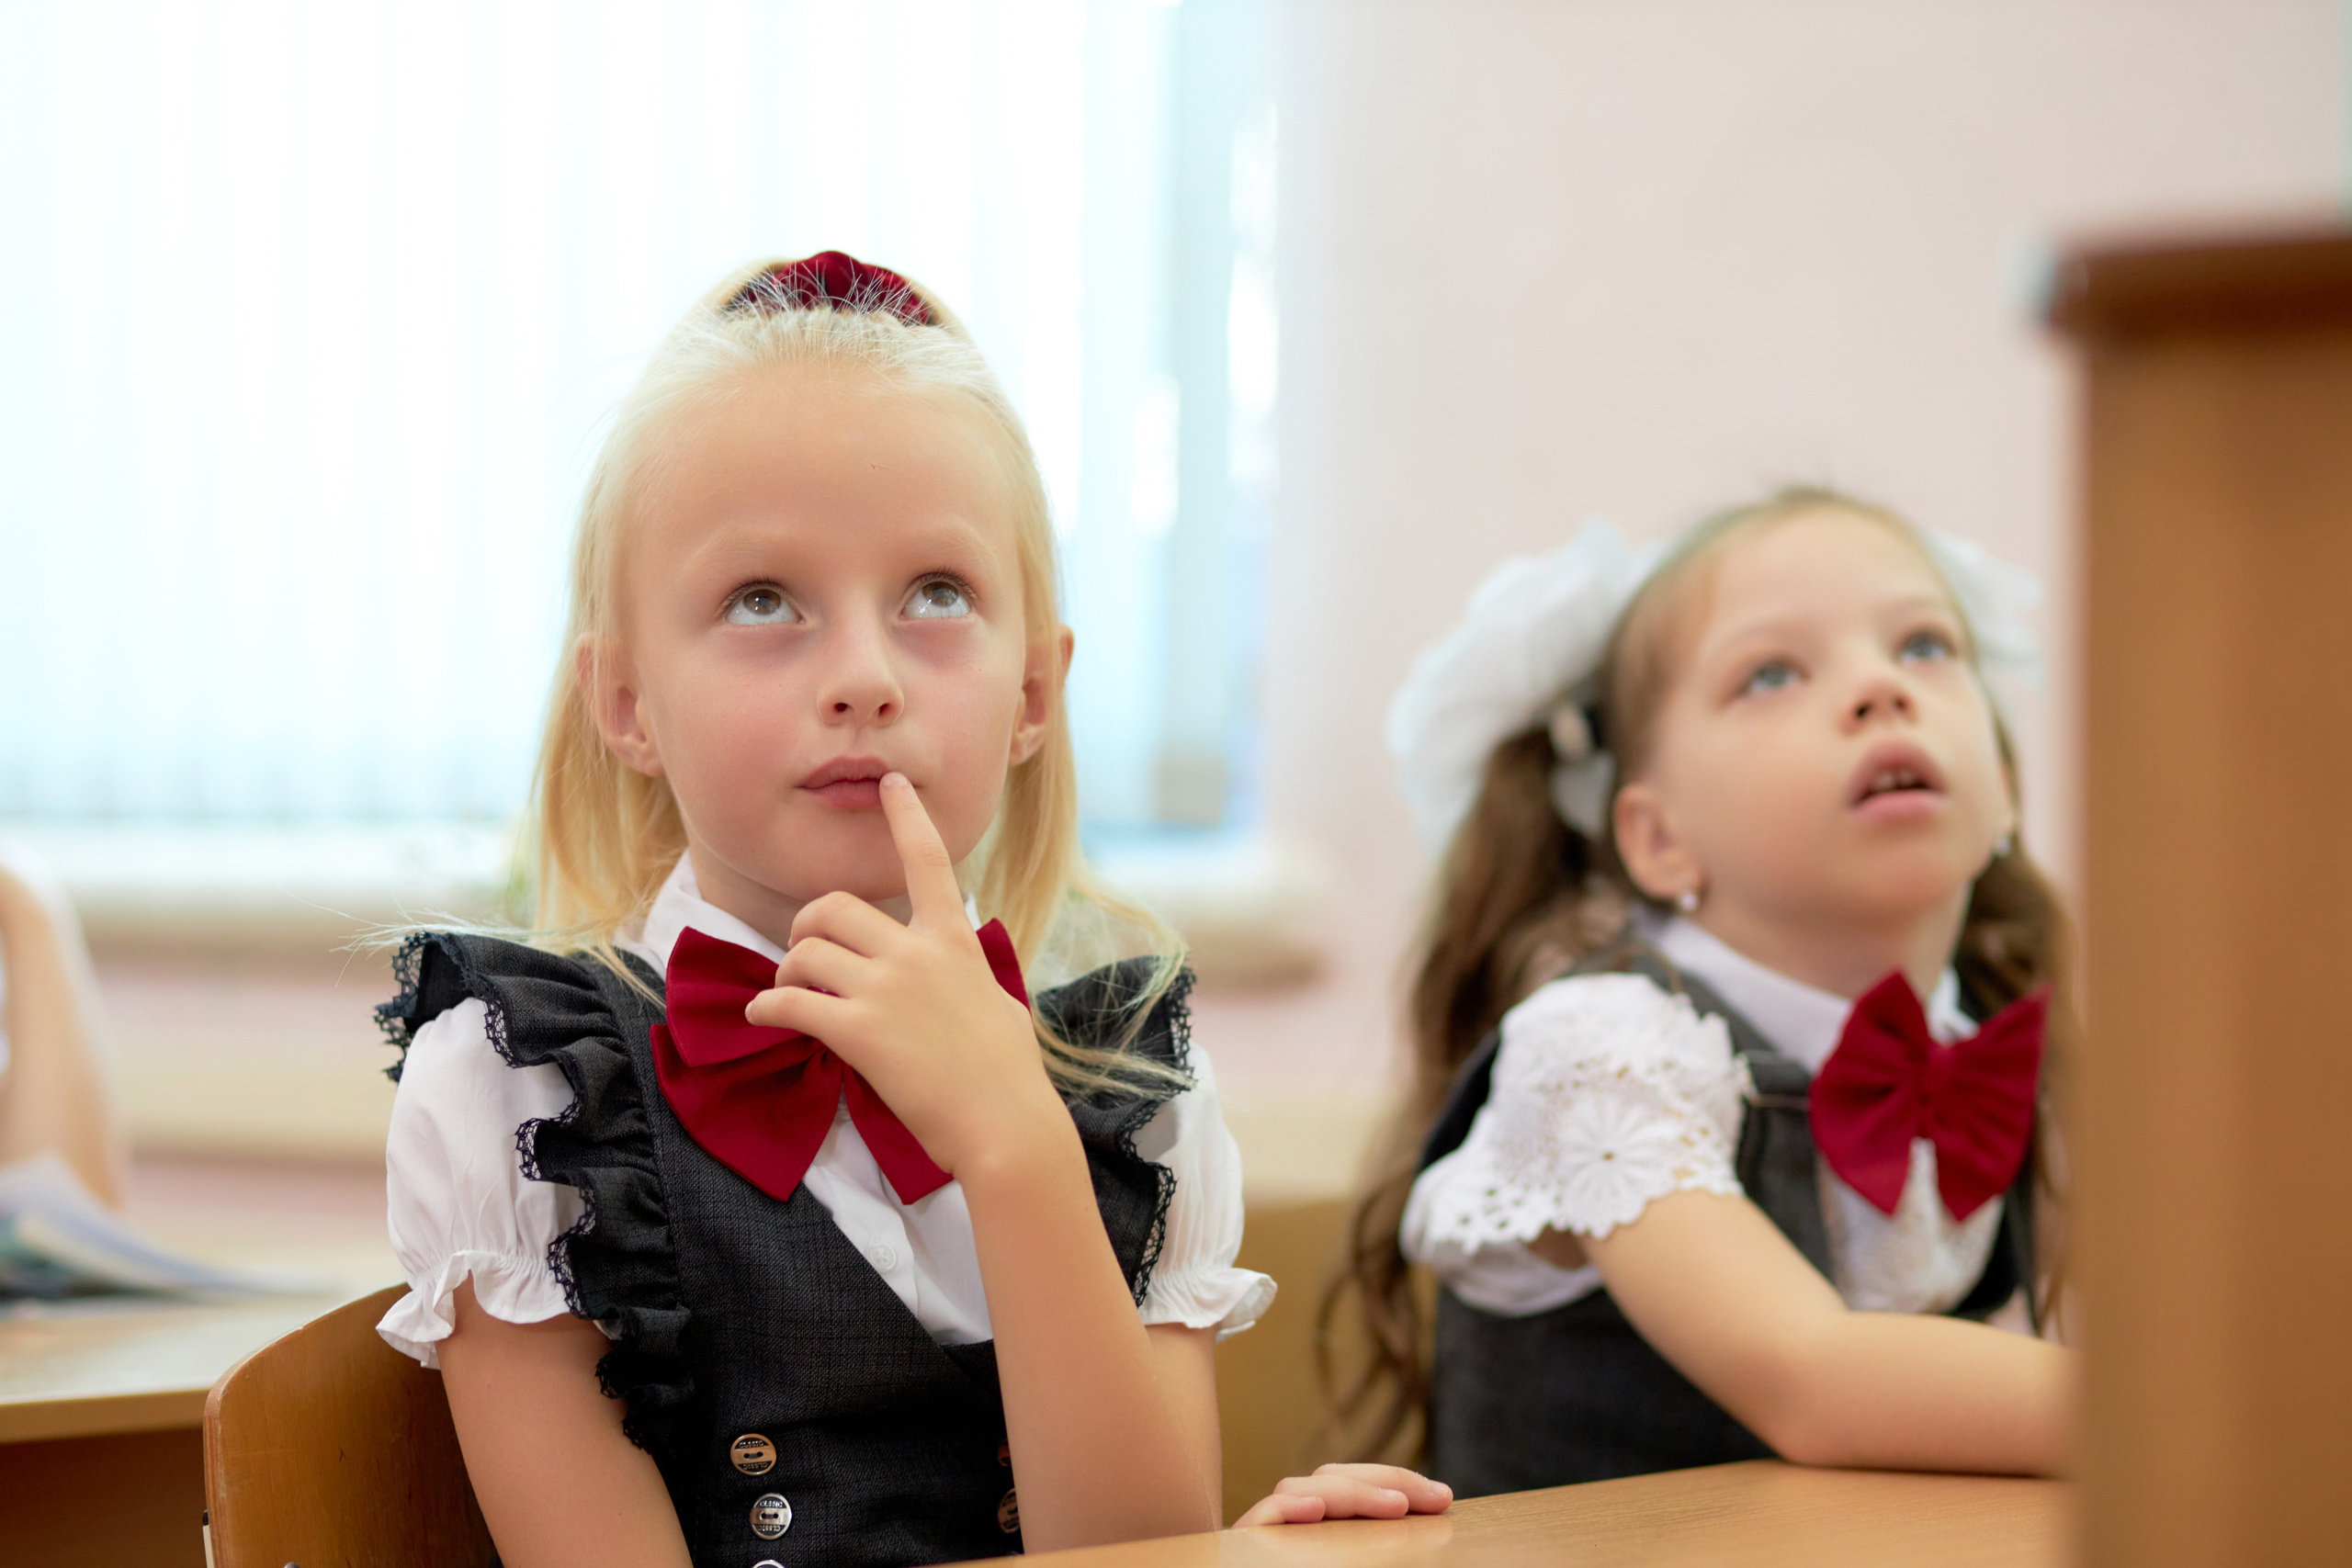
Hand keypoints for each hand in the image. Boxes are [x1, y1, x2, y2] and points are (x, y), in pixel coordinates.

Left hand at [742, 774, 1065, 1179]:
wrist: (1006, 1124)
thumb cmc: (1010, 1073)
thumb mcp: (997, 1000)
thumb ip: (967, 972)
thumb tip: (960, 967)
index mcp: (953, 940)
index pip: (928, 861)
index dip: (906, 816)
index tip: (891, 782)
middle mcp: (917, 953)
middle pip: (834, 906)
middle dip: (805, 926)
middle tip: (801, 954)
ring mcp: (886, 991)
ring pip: (805, 953)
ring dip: (785, 972)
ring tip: (787, 994)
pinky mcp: (859, 1033)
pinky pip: (790, 1004)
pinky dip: (767, 1009)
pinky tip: (763, 1017)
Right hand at [1232, 1464, 1452, 1526]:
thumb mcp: (1359, 1558)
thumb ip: (1378, 1540)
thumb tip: (1434, 1508)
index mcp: (1316, 1525)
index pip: (1352, 1486)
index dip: (1398, 1482)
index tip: (1443, 1498)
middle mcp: (1285, 1521)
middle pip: (1330, 1479)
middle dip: (1385, 1480)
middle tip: (1435, 1498)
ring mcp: (1261, 1531)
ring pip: (1295, 1490)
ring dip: (1349, 1493)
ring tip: (1395, 1503)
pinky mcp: (1241, 1545)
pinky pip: (1260, 1519)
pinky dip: (1288, 1510)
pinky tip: (1316, 1510)